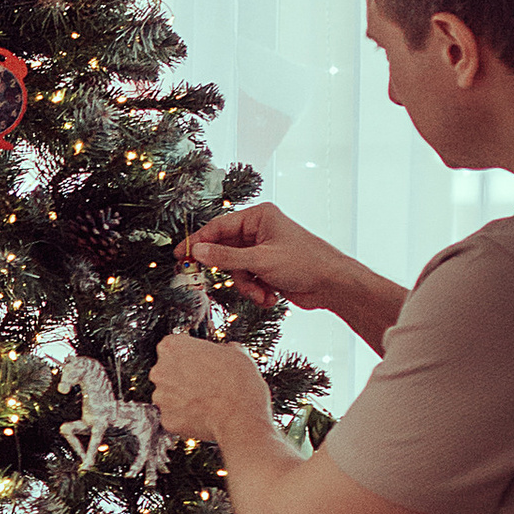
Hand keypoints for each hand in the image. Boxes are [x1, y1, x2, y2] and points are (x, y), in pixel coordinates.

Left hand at [152, 328, 274, 451]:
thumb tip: (225, 351)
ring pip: (169, 395)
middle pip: (167, 371)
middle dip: (183, 376)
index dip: (188, 353)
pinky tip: (203, 413)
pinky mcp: (166, 419)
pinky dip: (185, 415)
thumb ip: (221, 349)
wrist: (240, 415)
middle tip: (205, 380)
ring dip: (183, 396)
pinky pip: (174, 415)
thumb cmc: (238, 383)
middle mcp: (160, 371)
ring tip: (207, 399)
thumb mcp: (236, 352)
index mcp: (172, 347)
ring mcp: (161, 397)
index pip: (172, 346)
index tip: (199, 359)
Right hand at [178, 203, 362, 315]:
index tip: (181, 255)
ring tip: (262, 293)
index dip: (199, 241)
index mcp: (259, 217)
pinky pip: (248, 280)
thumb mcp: (260, 261)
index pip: (219, 226)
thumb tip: (198, 251)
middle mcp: (260, 231)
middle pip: (225, 250)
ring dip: (247, 286)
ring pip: (236, 270)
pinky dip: (257, 291)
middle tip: (211, 280)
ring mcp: (264, 250)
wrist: (332, 285)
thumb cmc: (303, 263)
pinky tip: (272, 296)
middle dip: (230, 271)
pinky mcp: (268, 268)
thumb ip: (225, 257)